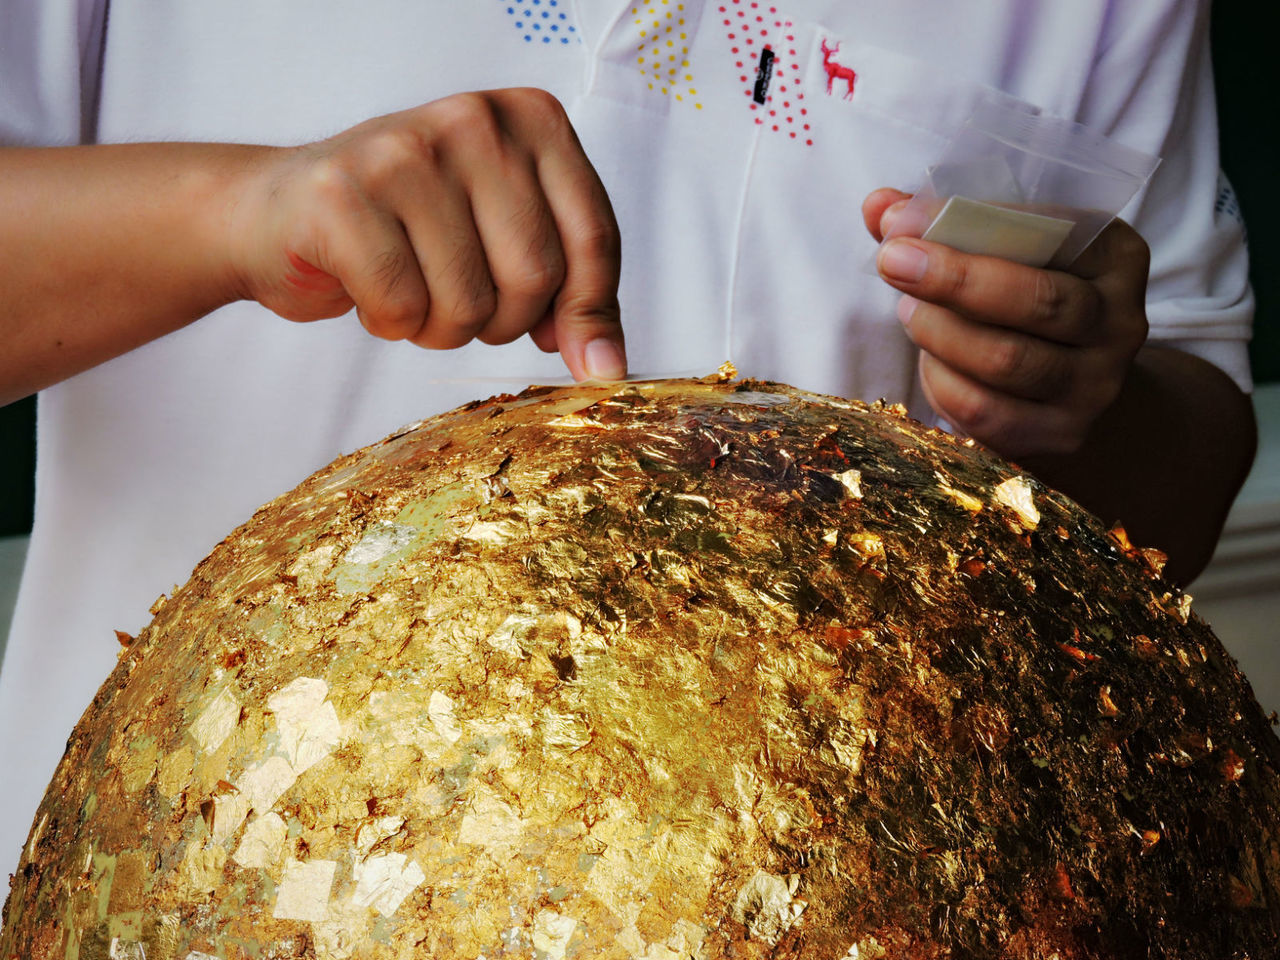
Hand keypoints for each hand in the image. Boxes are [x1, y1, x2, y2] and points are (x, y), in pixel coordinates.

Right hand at [229, 88, 625, 380]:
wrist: (279, 214)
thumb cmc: (406, 229)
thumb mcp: (505, 241)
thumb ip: (568, 291)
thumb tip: (608, 368)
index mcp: (531, 120)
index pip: (594, 237)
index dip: (590, 314)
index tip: (587, 361)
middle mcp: (474, 120)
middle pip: (535, 276)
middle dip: (502, 322)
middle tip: (460, 303)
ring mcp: (405, 152)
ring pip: (471, 303)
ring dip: (442, 328)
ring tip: (410, 287)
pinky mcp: (342, 196)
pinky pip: (404, 309)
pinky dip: (391, 322)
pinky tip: (367, 285)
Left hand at [862, 188, 1149, 458]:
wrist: (1075, 384)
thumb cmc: (1027, 298)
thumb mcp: (1005, 251)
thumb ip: (946, 224)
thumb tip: (879, 206)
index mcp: (1114, 256)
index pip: (1050, 230)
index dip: (971, 221)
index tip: (902, 221)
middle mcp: (1119, 322)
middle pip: (1037, 302)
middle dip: (953, 280)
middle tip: (892, 262)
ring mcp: (1095, 385)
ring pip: (1007, 361)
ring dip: (940, 333)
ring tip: (908, 312)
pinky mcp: (1060, 435)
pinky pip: (986, 413)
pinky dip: (943, 384)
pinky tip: (929, 362)